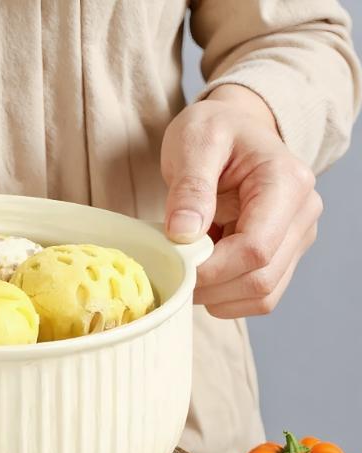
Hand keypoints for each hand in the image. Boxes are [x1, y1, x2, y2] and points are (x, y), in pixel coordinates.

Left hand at [161, 85, 321, 317]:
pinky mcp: (285, 256)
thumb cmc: (214, 131)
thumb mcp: (194, 142)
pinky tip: (205, 272)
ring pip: (262, 296)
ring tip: (189, 267)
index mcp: (286, 182)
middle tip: (174, 269)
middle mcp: (303, 214)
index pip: (256, 248)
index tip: (176, 263)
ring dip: (217, 296)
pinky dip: (226, 297)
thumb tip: (183, 234)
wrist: (232, 129)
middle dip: (211, 286)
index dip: (212, 269)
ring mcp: (297, 238)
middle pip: (260, 279)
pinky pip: (259, 297)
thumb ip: (190, 187)